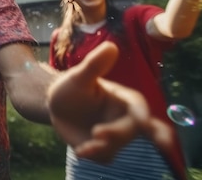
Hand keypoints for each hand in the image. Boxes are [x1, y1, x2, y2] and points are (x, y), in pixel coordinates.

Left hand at [47, 42, 173, 162]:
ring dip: (103, 147)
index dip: (143, 114)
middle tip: (97, 133)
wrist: (57, 107)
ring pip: (117, 145)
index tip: (144, 121)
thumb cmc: (72, 88)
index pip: (138, 106)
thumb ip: (95, 64)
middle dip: (117, 133)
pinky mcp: (105, 148)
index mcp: (124, 99)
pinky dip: (94, 154)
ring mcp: (116, 135)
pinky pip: (105, 155)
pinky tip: (81, 150)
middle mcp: (125, 118)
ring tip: (84, 146)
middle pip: (131, 129)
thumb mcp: (79, 76)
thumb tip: (111, 46)